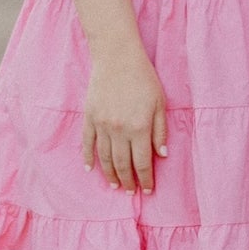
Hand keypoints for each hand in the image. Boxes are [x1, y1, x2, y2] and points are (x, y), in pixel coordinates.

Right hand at [83, 45, 168, 191]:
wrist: (117, 57)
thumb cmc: (143, 78)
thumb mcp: (160, 103)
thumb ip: (160, 131)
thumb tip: (161, 155)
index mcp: (140, 128)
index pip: (143, 163)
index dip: (145, 179)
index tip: (147, 190)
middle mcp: (119, 130)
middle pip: (123, 164)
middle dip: (128, 181)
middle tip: (130, 191)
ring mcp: (102, 125)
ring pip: (105, 158)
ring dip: (110, 174)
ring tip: (115, 185)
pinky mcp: (90, 117)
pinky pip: (87, 143)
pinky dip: (88, 158)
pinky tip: (90, 169)